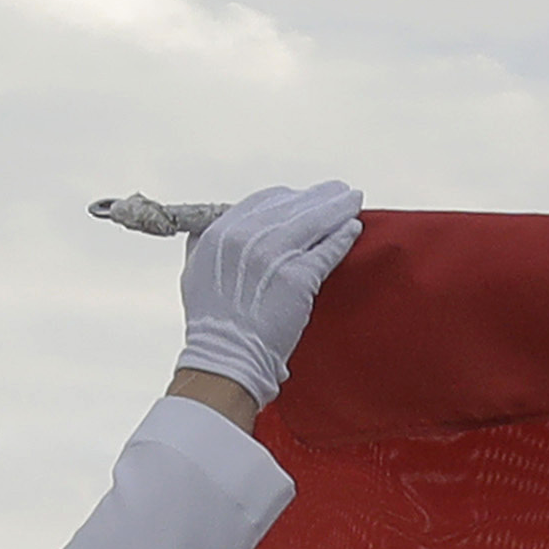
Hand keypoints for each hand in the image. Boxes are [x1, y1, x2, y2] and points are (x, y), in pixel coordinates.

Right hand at [175, 179, 366, 407]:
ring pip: (314, 221)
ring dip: (338, 207)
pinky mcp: (299, 276)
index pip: (264, 201)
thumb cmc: (212, 324)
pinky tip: (354, 228)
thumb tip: (207, 229)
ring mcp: (274, 255)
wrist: (226, 357)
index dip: (288, 197)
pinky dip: (343, 237)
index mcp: (221, 232)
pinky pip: (327, 249)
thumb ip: (202, 245)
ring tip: (354, 200)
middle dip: (320, 196)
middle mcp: (246, 237)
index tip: (304, 198)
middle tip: (340, 191)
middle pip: (292, 204)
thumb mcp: (194, 273)